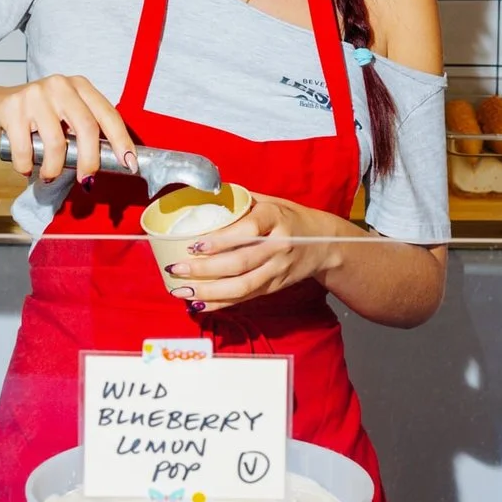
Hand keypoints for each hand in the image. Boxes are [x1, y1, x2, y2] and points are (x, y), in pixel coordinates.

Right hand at [0, 74, 135, 183]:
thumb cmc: (36, 119)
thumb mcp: (64, 118)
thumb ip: (84, 132)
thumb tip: (113, 163)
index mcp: (79, 86)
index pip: (107, 114)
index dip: (121, 141)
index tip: (129, 164)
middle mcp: (60, 85)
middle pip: (86, 127)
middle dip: (90, 161)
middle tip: (87, 181)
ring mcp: (35, 94)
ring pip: (56, 141)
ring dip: (54, 168)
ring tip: (49, 174)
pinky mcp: (12, 107)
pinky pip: (26, 148)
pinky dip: (26, 166)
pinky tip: (26, 168)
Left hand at [159, 195, 321, 310]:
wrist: (324, 243)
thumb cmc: (289, 218)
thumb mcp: (270, 201)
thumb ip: (239, 201)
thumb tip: (201, 197)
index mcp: (275, 218)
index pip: (248, 230)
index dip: (221, 240)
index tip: (195, 244)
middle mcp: (279, 246)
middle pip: (240, 263)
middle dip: (205, 270)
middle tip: (177, 269)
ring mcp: (278, 269)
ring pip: (242, 286)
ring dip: (209, 292)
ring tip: (183, 291)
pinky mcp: (275, 286)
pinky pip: (246, 297)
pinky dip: (221, 303)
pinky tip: (201, 304)